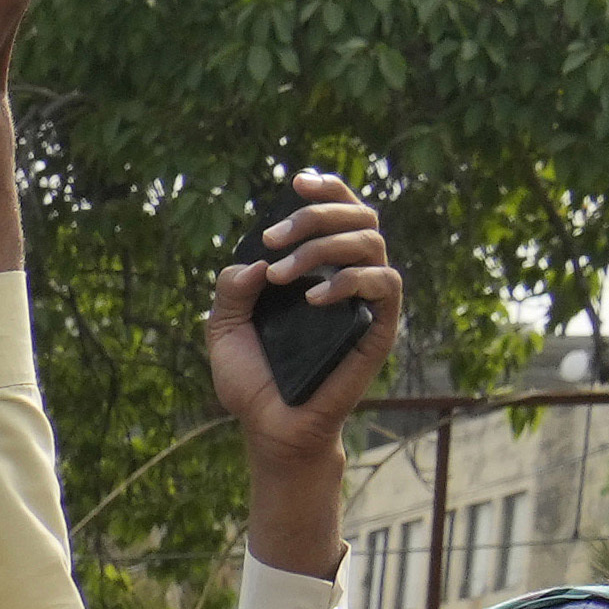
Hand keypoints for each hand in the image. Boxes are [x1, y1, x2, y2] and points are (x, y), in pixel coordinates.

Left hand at [207, 172, 397, 453]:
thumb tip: (254, 263)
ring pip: (371, 241)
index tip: (296, 181)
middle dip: (315, 215)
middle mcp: (348, 276)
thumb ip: (231, 289)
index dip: (326, 189)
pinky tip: (311, 299)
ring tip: (280, 275)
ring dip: (322, 247)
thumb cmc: (253, 379)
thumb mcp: (224, 328)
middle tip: (273, 237)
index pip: (338, 213)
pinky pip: (384, 283)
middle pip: (359, 216)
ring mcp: (367, 300)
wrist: (271, 427)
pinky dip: (348, 281)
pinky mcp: (380, 326)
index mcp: (319, 269)